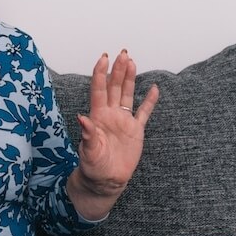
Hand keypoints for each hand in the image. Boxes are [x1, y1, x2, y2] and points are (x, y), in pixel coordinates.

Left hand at [75, 50, 158, 196]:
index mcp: (97, 117)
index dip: (100, 73)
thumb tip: (81, 118)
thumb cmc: (93, 167)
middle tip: (122, 54)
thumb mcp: (89, 152)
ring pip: (126, 94)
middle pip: (114, 87)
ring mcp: (123, 121)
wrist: (106, 181)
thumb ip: (87, 134)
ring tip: (131, 61)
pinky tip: (153, 88)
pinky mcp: (135, 131)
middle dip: (118, 70)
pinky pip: (143, 113)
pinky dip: (149, 101)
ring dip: (129, 79)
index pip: (98, 90)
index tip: (104, 58)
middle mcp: (110, 115)